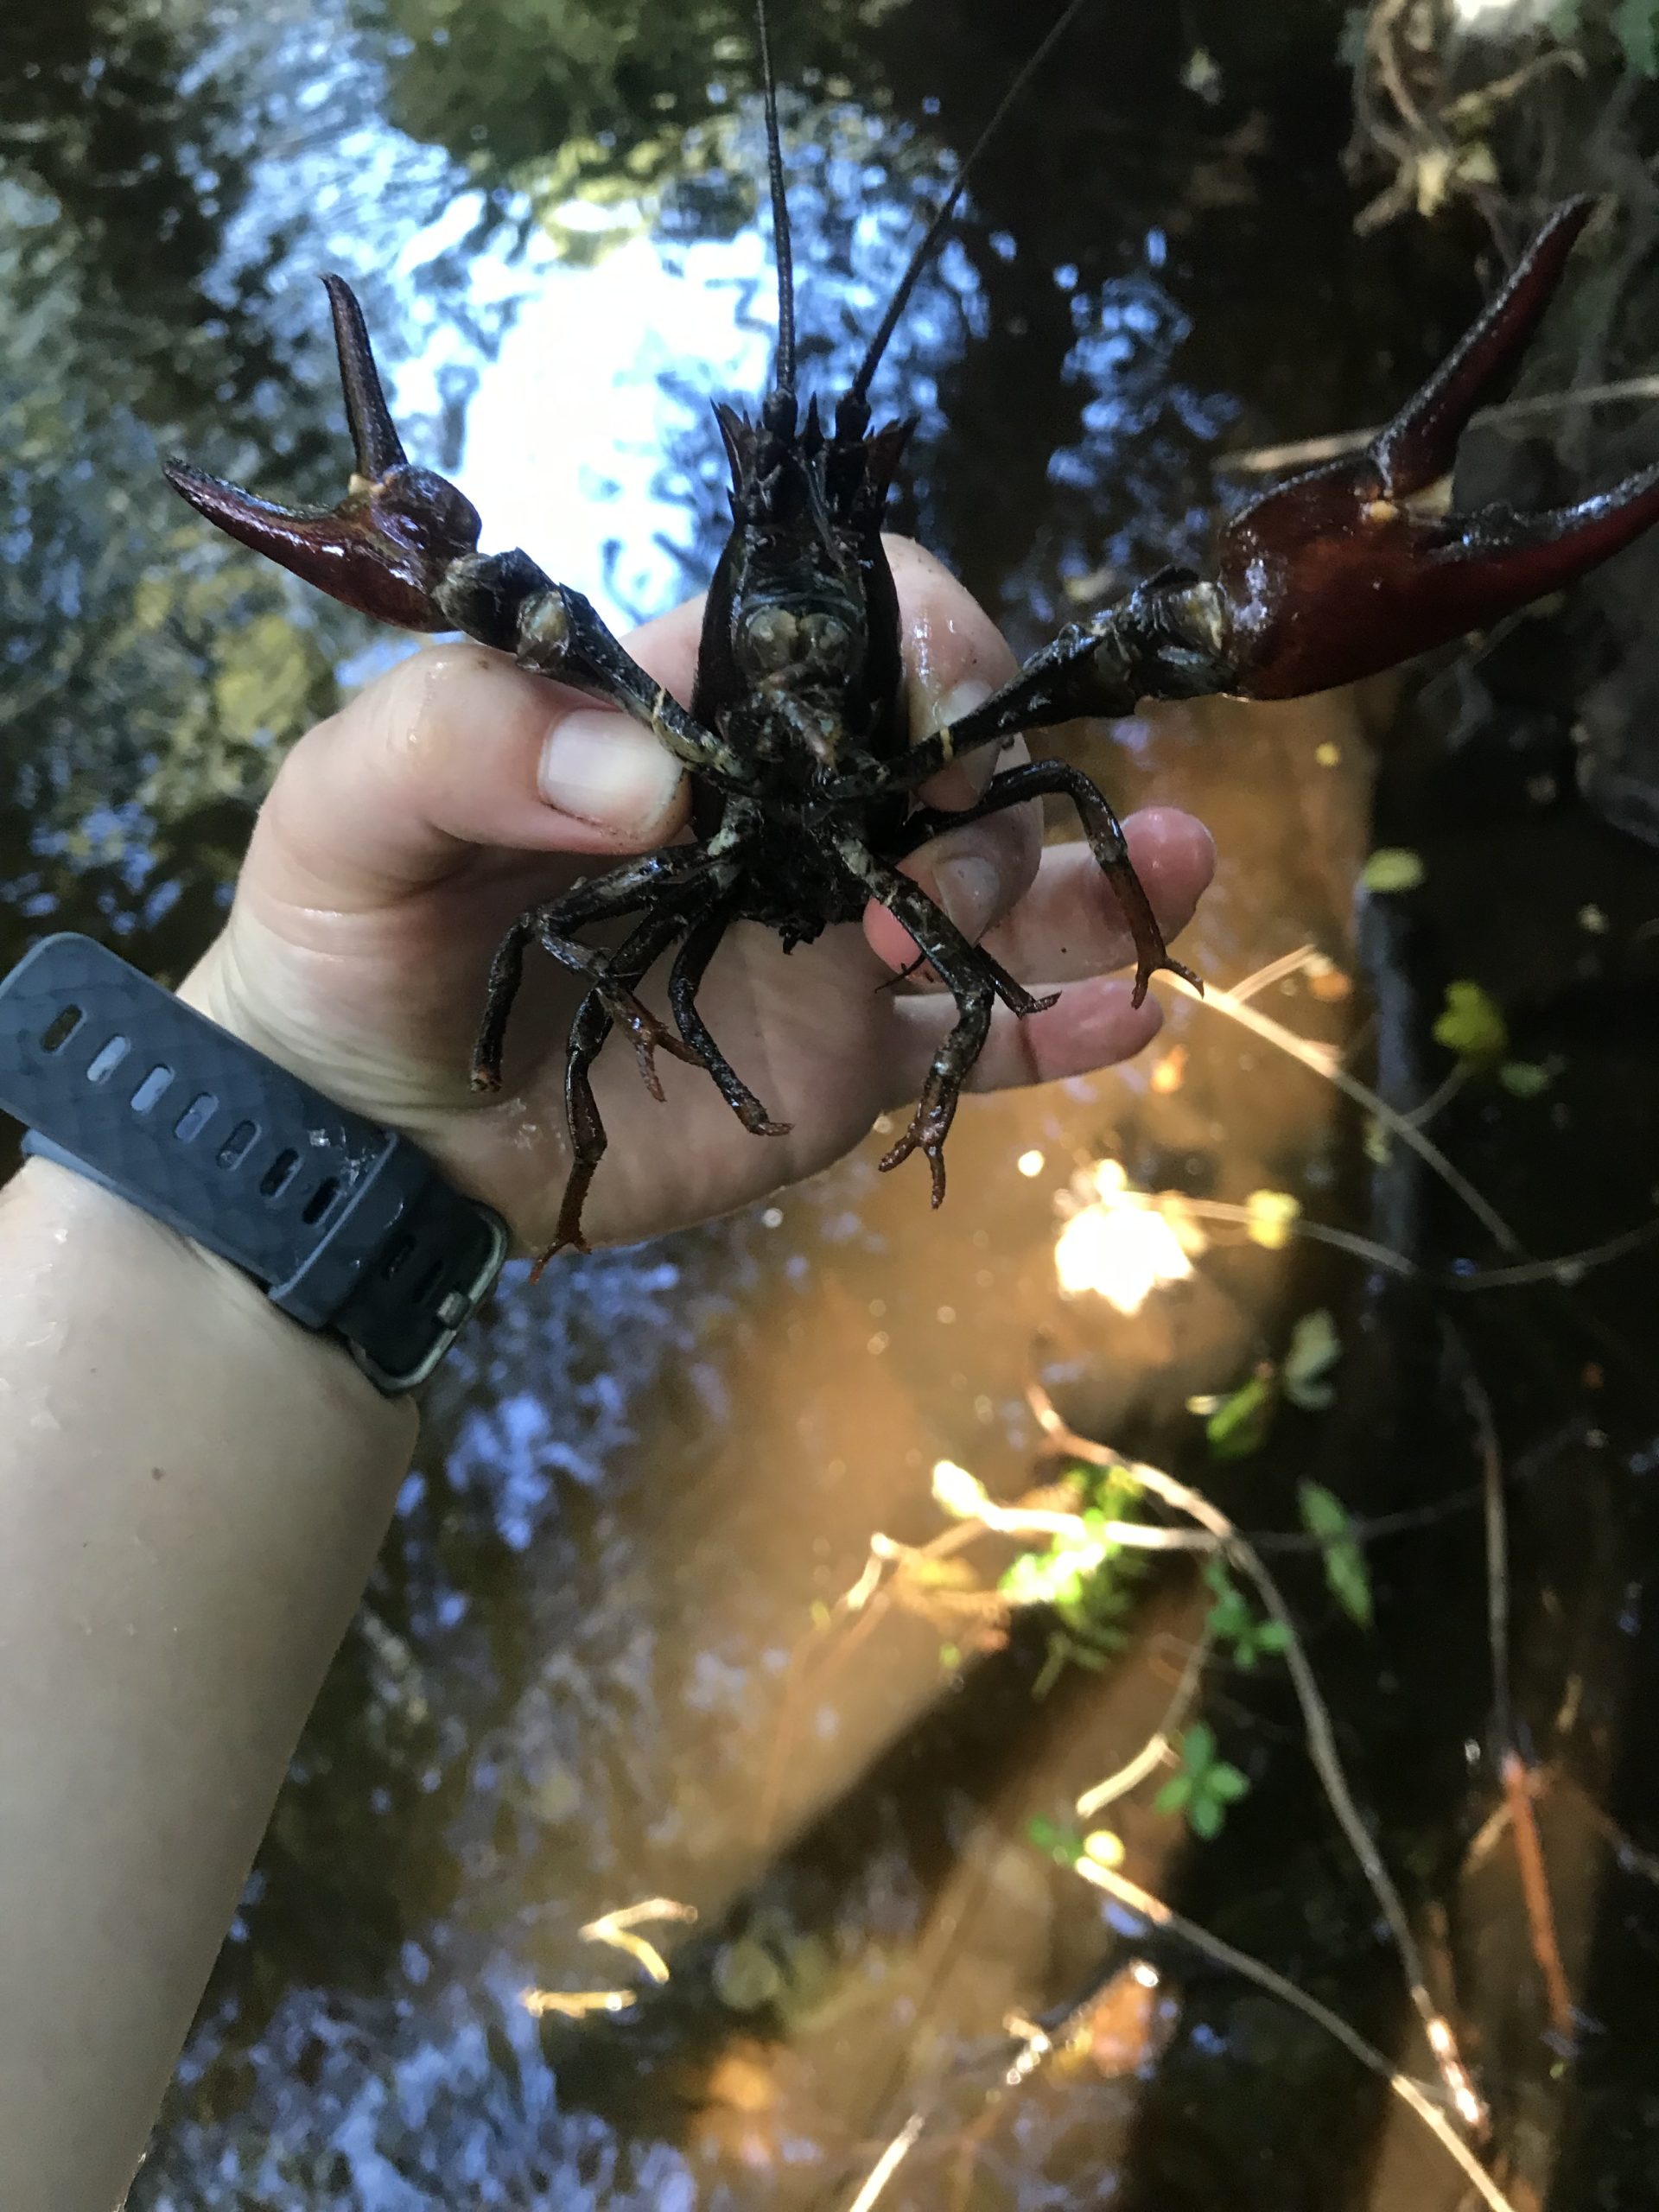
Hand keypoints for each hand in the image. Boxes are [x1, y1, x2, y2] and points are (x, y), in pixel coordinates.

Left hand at [182, 536, 1213, 1250]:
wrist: (367, 1138)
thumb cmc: (347, 941)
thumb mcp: (347, 810)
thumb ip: (465, 741)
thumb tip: (654, 770)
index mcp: (691, 718)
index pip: (841, 636)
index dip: (912, 645)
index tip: (922, 714)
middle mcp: (785, 814)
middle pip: (948, 761)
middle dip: (1005, 784)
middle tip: (971, 866)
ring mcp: (827, 939)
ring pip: (995, 891)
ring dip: (1093, 878)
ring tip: (1176, 878)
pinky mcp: (844, 1062)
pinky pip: (975, 1037)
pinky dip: (1062, 1028)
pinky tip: (1135, 1018)